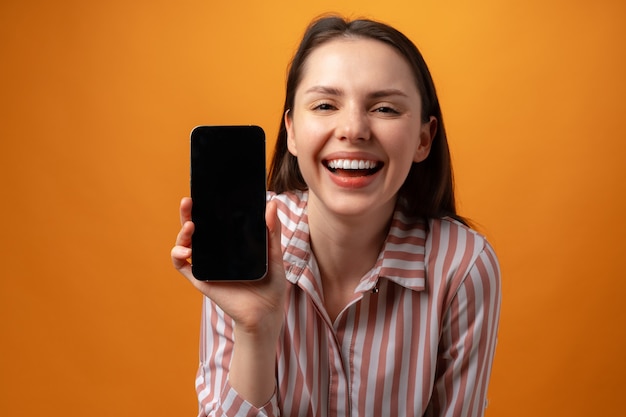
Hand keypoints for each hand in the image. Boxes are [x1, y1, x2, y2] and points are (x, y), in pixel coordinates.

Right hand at [171, 197, 286, 333]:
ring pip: (185, 244)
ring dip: (182, 233)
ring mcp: (207, 265)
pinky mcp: (201, 279)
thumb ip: (272, 231)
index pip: (215, 221)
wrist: (266, 313)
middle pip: (196, 229)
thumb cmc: (271, 285)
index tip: (204, 193)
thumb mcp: (274, 254)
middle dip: (188, 213)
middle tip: (188, 201)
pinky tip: (185, 251)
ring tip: (191, 227)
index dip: (206, 207)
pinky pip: (183, 266)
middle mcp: (216, 252)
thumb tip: (272, 203)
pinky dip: (178, 255)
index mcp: (231, 243)